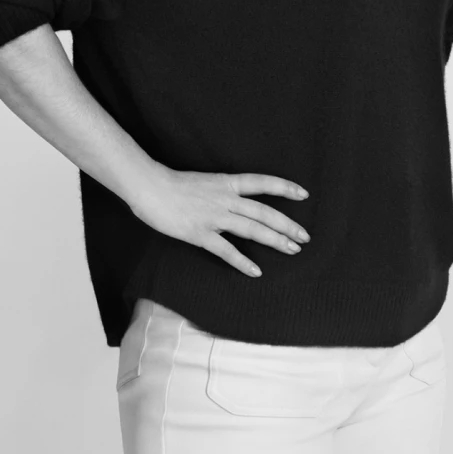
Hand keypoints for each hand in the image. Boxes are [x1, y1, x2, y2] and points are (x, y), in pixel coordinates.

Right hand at [119, 168, 309, 277]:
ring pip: (252, 229)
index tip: (303, 194)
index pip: (261, 182)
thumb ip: (219, 192)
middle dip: (287, 224)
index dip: (283, 188)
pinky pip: (226, 250)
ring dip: (275, 240)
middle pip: (264, 212)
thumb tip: (233, 203)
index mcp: (224, 183)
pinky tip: (256, 271)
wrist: (147, 186)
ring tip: (293, 250)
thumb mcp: (202, 182)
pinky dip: (242, 262)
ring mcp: (213, 216)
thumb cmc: (170, 183)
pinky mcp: (200, 233)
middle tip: (305, 237)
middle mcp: (224, 198)